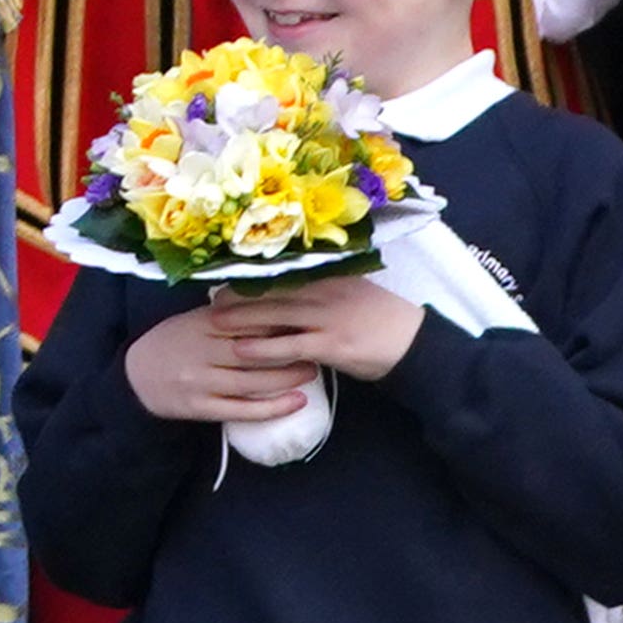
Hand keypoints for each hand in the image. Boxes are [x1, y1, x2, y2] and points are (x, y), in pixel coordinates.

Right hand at [121, 301, 316, 422]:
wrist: (136, 377)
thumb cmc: (174, 343)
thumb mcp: (193, 320)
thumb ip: (227, 314)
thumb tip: (275, 303)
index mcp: (200, 324)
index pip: (244, 320)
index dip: (277, 321)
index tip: (305, 319)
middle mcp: (199, 351)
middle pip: (252, 352)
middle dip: (288, 351)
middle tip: (318, 348)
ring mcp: (200, 381)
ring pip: (251, 382)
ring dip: (287, 378)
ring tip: (313, 372)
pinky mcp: (200, 408)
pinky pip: (242, 410)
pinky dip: (272, 408)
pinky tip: (297, 403)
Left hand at [207, 275, 425, 381]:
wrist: (416, 345)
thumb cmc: (381, 319)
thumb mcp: (351, 291)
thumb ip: (322, 286)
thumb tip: (289, 283)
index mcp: (328, 276)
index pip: (281, 272)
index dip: (250, 275)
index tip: (222, 274)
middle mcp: (324, 292)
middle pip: (270, 290)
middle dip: (236, 295)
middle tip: (206, 298)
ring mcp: (327, 318)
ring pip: (273, 316)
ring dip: (240, 319)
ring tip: (212, 321)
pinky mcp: (331, 345)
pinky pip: (289, 346)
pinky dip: (263, 348)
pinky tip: (242, 350)